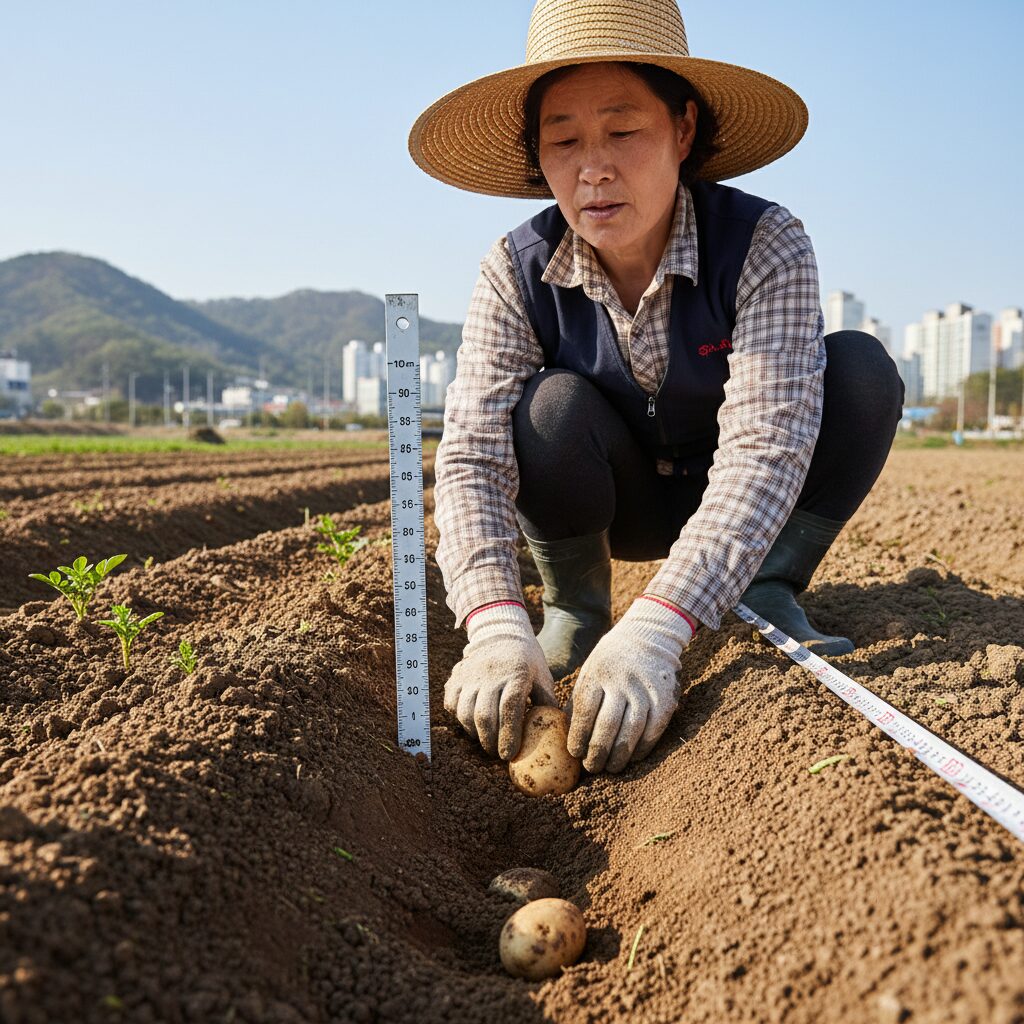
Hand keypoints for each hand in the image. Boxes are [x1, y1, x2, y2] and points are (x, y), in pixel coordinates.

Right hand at [444, 601, 557, 759]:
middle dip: (490, 741)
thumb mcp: (542, 676)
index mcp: (516, 674)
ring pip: (465, 713)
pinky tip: (472, 725)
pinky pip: (451, 704)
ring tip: (486, 740)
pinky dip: (459, 719)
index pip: (510, 708)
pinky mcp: (455, 676)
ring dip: (474, 733)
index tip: (509, 755)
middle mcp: (490, 674)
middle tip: (497, 753)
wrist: (501, 632)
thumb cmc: (526, 661)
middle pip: (484, 715)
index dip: (508, 735)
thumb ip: (547, 703)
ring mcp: (470, 674)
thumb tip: (557, 733)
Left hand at [567, 596, 695, 772]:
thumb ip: (580, 699)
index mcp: (597, 673)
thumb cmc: (612, 660)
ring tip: (611, 768)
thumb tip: (569, 736)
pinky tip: (633, 758)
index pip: (585, 712)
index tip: (574, 753)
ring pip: (631, 732)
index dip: (578, 737)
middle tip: (592, 768)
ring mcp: (645, 690)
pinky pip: (653, 731)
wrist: (650, 635)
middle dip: (597, 753)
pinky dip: (642, 748)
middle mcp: (621, 682)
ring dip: (619, 756)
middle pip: (607, 726)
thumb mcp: (590, 670)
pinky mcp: (665, 698)